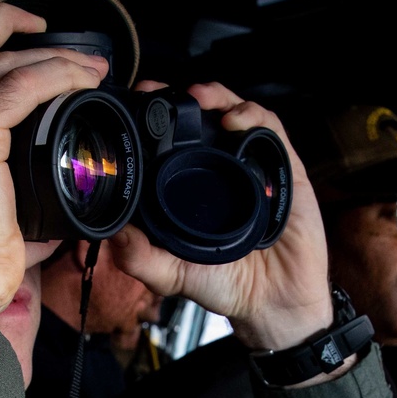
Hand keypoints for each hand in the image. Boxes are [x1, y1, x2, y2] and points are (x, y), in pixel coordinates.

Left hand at [110, 82, 332, 350]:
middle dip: (181, 98)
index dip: (154, 120)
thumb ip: (142, 258)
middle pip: (202, 119)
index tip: (134, 107)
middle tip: (157, 91)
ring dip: (216, 97)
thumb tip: (111, 235)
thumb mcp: (173, 275)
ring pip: (235, 114)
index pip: (172, 143)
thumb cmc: (225, 286)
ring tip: (197, 97)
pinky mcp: (285, 170)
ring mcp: (254, 167)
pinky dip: (253, 117)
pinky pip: (271, 132)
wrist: (272, 305)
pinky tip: (234, 120)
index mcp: (192, 187)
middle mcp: (221, 171)